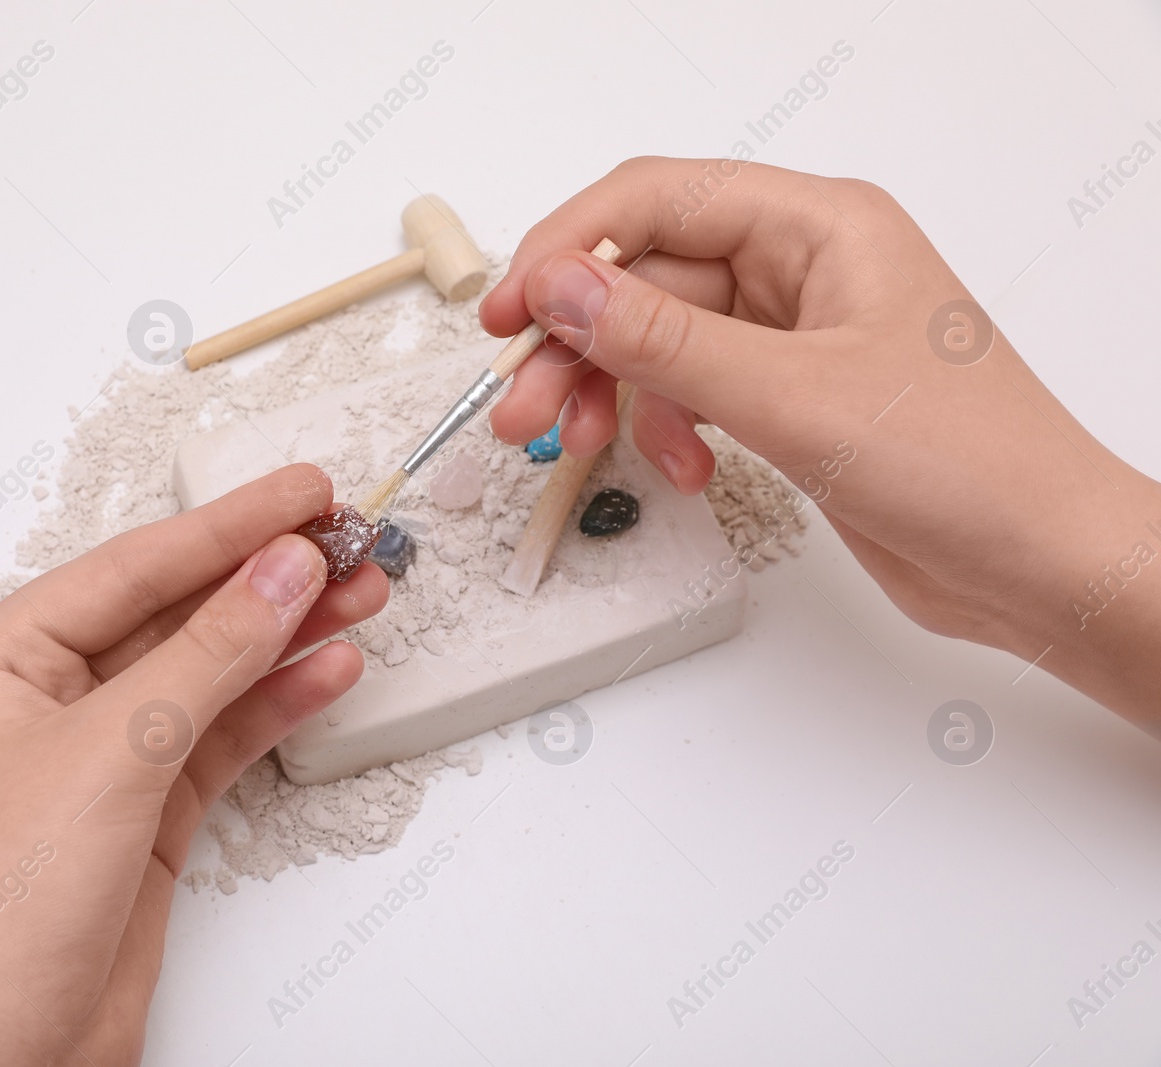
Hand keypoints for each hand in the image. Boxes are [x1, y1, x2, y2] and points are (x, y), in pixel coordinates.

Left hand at [0, 464, 387, 1065]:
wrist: (0, 1062)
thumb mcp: (113, 756)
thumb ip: (209, 655)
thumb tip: (281, 569)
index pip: (131, 568)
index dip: (225, 525)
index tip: (304, 492)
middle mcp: (47, 703)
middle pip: (175, 613)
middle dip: (263, 575)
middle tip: (347, 536)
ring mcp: (101, 760)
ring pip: (209, 673)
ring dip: (285, 634)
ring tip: (362, 591)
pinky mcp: (144, 815)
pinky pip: (221, 737)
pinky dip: (278, 704)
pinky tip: (330, 669)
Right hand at [480, 157, 1160, 721]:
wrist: (1039, 563)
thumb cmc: (970, 465)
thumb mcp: (792, 396)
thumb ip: (664, 340)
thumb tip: (563, 285)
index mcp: (821, 226)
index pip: (658, 199)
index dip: (569, 247)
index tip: (510, 312)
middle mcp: (804, 267)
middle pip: (648, 277)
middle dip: (578, 341)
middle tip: (524, 404)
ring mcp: (796, 334)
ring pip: (662, 340)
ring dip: (612, 391)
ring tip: (577, 444)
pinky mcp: (790, 395)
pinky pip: (694, 390)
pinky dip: (669, 428)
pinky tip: (685, 471)